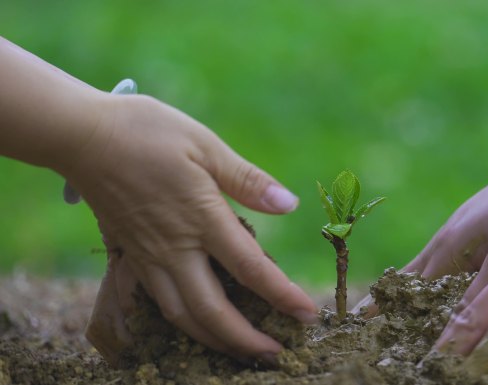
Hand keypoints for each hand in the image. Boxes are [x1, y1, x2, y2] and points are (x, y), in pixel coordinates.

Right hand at [71, 94, 317, 362]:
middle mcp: (175, 246)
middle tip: (275, 354)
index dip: (282, 296)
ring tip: (240, 351)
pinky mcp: (132, 256)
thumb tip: (289, 204)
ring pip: (181, 316)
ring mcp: (149, 256)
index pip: (250, 268)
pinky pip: (159, 302)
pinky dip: (183, 323)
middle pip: (212, 311)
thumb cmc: (147, 132)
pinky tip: (198, 324)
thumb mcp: (205, 145)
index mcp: (202, 217)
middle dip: (245, 340)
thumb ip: (247, 180)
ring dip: (214, 340)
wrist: (82, 137)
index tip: (306, 315)